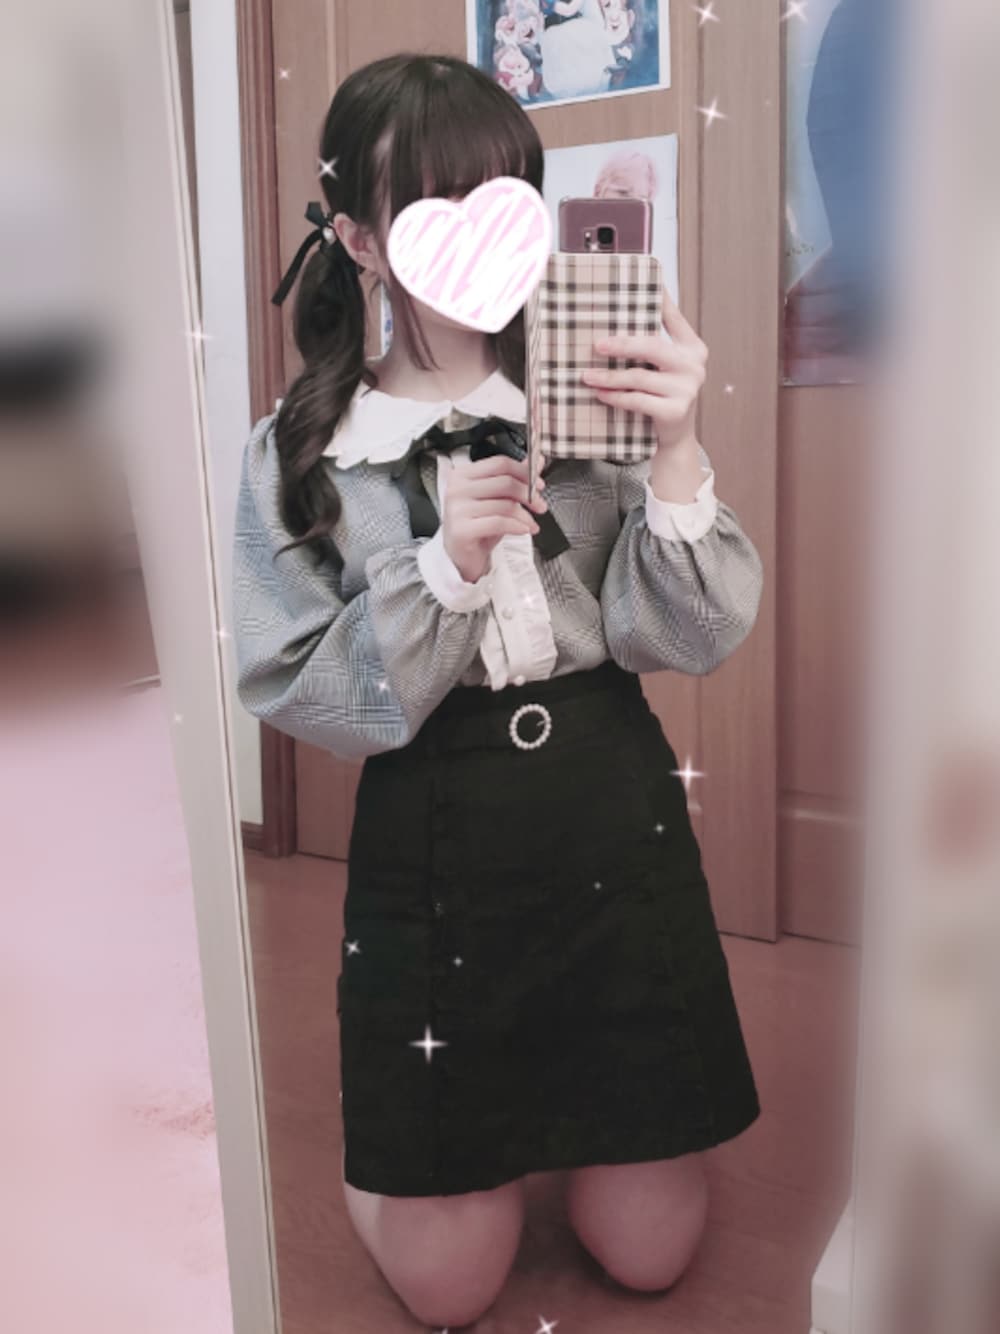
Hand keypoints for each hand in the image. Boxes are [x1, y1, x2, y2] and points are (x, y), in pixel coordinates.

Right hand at [442, 454, 547, 583]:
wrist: (461, 556)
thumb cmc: (478, 526)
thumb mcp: (498, 499)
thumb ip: (515, 478)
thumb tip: (537, 461)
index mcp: (463, 475)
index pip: (500, 464)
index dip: (524, 472)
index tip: (538, 485)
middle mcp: (457, 489)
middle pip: (505, 482)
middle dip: (529, 495)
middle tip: (539, 505)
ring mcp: (457, 509)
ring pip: (504, 504)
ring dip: (525, 516)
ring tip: (530, 523)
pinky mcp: (462, 529)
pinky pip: (498, 523)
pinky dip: (516, 526)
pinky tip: (523, 530)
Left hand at [581, 284, 708, 452]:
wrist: (675, 437)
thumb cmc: (663, 396)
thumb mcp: (664, 368)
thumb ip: (651, 347)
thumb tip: (614, 325)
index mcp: (692, 347)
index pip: (674, 318)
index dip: (660, 300)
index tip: (646, 282)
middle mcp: (693, 365)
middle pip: (652, 346)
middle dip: (621, 344)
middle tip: (597, 345)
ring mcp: (687, 389)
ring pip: (639, 376)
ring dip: (609, 377)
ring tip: (587, 375)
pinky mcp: (675, 411)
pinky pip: (637, 400)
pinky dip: (615, 397)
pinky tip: (600, 394)